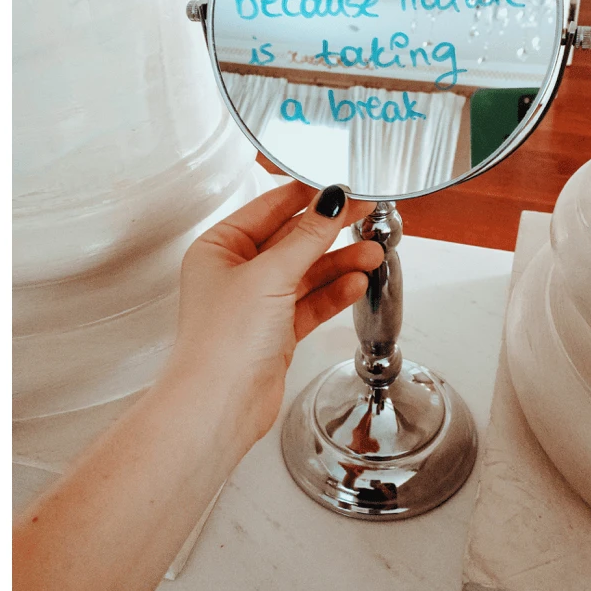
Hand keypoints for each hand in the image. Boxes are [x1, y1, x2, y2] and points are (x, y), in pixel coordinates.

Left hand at [164, 181, 383, 454]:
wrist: (219, 405)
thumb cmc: (223, 343)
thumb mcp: (271, 275)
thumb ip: (307, 237)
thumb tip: (330, 201)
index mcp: (218, 248)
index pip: (268, 208)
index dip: (305, 195)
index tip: (338, 186)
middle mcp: (235, 273)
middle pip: (291, 240)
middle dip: (329, 231)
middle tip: (364, 214)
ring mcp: (256, 303)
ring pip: (305, 272)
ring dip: (339, 263)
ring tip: (371, 253)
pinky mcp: (274, 331)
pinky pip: (310, 302)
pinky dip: (334, 292)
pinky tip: (356, 282)